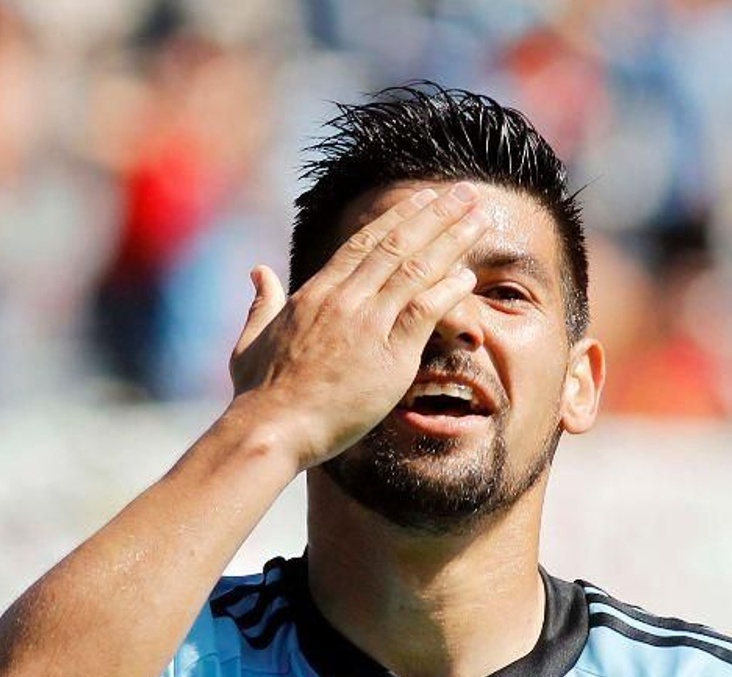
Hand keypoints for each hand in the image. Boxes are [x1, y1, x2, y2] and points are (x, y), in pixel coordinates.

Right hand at [227, 182, 489, 470]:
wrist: (271, 427)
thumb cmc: (259, 395)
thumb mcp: (251, 341)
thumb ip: (260, 304)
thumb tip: (259, 271)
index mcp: (315, 293)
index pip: (363, 243)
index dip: (398, 217)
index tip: (424, 199)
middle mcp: (343, 299)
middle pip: (397, 244)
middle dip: (436, 215)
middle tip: (466, 194)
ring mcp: (366, 324)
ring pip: (416, 268)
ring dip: (452, 240)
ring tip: (480, 218)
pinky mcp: (389, 354)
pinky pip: (425, 311)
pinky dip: (448, 290)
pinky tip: (469, 276)